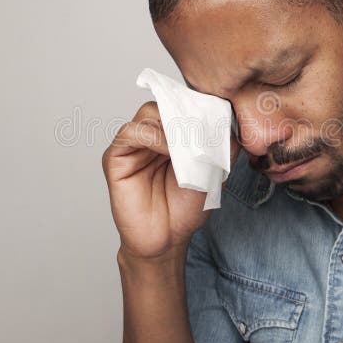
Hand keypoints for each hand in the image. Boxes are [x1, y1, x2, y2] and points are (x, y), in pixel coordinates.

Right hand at [102, 101, 239, 259]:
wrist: (167, 239)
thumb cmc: (185, 208)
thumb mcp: (214, 172)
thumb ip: (221, 147)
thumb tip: (227, 123)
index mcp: (172, 135)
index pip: (183, 106)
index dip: (199, 106)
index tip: (218, 115)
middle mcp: (151, 135)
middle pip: (165, 103)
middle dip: (186, 112)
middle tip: (204, 126)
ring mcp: (132, 145)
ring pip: (148, 113)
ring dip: (172, 124)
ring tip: (189, 142)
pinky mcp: (115, 158)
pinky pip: (131, 133)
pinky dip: (152, 136)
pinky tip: (170, 150)